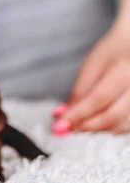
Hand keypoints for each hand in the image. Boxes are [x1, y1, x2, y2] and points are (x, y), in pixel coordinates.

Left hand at [52, 19, 129, 134]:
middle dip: (86, 126)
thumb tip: (64, 115)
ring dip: (98, 131)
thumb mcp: (92, 65)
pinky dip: (111, 130)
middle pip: (112, 116)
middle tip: (68, 129)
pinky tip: (98, 126)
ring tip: (80, 126)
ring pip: (122, 126)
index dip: (78, 115)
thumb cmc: (113, 52)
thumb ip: (80, 91)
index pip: (98, 99)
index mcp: (124, 71)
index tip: (60, 125)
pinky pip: (129, 126)